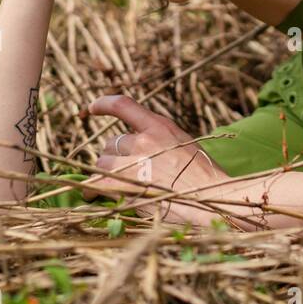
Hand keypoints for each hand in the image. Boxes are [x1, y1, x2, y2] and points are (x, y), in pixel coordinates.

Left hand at [80, 95, 230, 226]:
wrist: (211, 198)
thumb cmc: (205, 176)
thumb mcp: (185, 144)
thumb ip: (161, 138)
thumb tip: (139, 141)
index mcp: (160, 126)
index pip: (123, 105)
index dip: (104, 104)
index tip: (92, 108)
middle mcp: (144, 141)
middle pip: (111, 143)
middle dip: (115, 156)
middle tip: (126, 171)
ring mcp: (135, 163)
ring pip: (103, 162)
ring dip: (106, 172)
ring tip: (118, 184)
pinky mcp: (127, 186)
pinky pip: (97, 183)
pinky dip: (91, 189)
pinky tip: (91, 195)